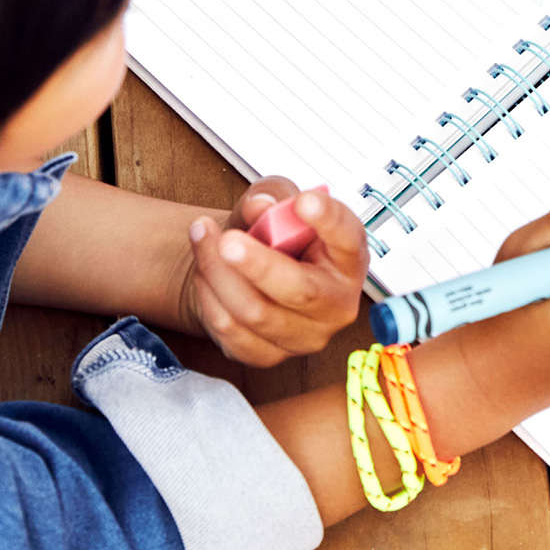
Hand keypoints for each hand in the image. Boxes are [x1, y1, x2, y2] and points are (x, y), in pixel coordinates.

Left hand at [181, 178, 368, 366]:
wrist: (245, 274)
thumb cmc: (272, 236)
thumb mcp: (275, 202)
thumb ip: (272, 195)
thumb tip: (261, 206)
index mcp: (348, 258)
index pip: (348, 239)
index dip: (329, 221)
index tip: (306, 201)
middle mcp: (336, 303)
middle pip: (302, 291)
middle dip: (260, 265)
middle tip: (228, 240)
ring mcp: (306, 336)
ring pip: (256, 312)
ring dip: (218, 271)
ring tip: (202, 235)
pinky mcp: (269, 355)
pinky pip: (231, 330)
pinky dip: (208, 296)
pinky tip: (203, 271)